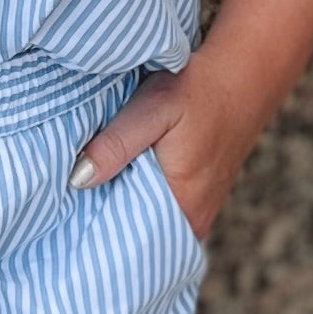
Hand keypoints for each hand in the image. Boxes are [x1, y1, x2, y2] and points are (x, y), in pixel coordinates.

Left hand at [66, 55, 262, 242]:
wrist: (245, 70)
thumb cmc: (198, 88)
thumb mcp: (153, 108)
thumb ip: (116, 145)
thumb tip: (77, 180)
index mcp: (185, 205)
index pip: (131, 242)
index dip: (97, 233)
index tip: (67, 223)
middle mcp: (196, 218)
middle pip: (139, 237)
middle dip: (105, 224)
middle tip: (69, 210)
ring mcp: (200, 209)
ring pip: (150, 223)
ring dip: (122, 209)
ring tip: (89, 195)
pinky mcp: (200, 196)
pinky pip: (162, 212)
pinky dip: (139, 199)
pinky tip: (120, 181)